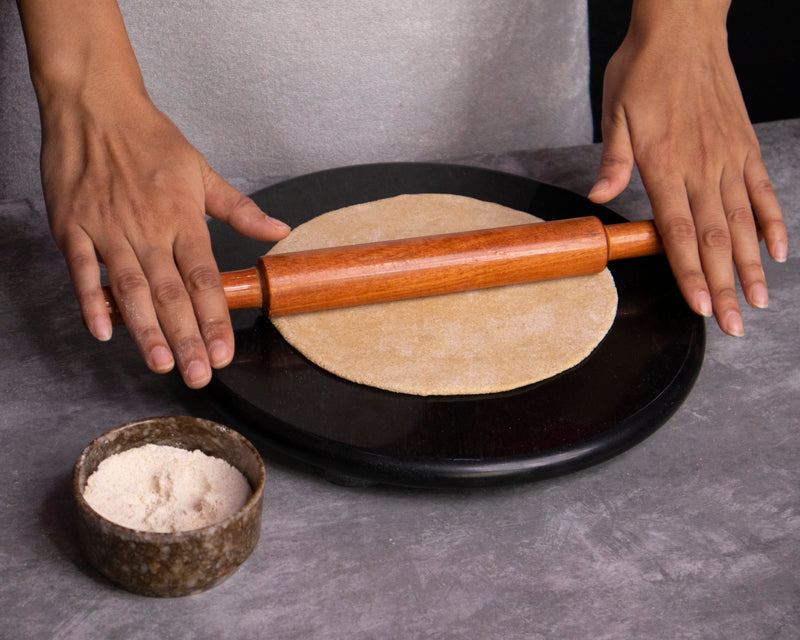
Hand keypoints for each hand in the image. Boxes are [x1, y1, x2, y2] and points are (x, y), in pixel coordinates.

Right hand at [41, 94, 289, 386]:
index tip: (224, 353)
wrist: (96, 106)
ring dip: (146, 330)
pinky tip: (104, 331)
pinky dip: (92, 301)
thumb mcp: (203, 172)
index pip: (205, 280)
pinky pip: (84, 271)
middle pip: (172, 294)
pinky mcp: (74, 228)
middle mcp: (149, 230)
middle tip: (197, 374)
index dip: (216, 319)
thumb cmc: (151, 140)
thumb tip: (280, 229)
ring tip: (161, 362)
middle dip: (187, 338)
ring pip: (132, 290)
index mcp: (183, 220)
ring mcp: (109, 230)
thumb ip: (240, 210)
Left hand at [588, 2, 787, 335]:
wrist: (683, 29)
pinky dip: (772, 222)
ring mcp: (729, 157)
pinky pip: (763, 190)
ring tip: (759, 301)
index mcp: (665, 164)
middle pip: (714, 238)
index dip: (689, 273)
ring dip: (751, 265)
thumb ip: (614, 161)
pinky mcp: (745, 146)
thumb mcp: (614, 113)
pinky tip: (778, 250)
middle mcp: (702, 167)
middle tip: (733, 325)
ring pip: (743, 222)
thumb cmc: (643, 71)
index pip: (677, 231)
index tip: (700, 307)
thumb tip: (599, 197)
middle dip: (724, 286)